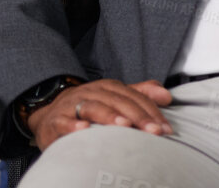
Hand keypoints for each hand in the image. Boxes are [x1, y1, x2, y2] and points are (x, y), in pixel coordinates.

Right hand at [26, 79, 173, 151]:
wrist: (51, 113)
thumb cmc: (89, 107)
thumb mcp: (115, 98)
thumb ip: (140, 95)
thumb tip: (167, 95)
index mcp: (108, 87)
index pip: (133, 97)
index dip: (150, 111)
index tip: (164, 128)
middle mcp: (92, 93)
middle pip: (117, 102)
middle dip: (137, 116)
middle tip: (153, 131)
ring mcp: (72, 105)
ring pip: (93, 108)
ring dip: (109, 116)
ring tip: (125, 126)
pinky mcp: (56, 120)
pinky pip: (63, 122)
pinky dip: (73, 126)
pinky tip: (84, 130)